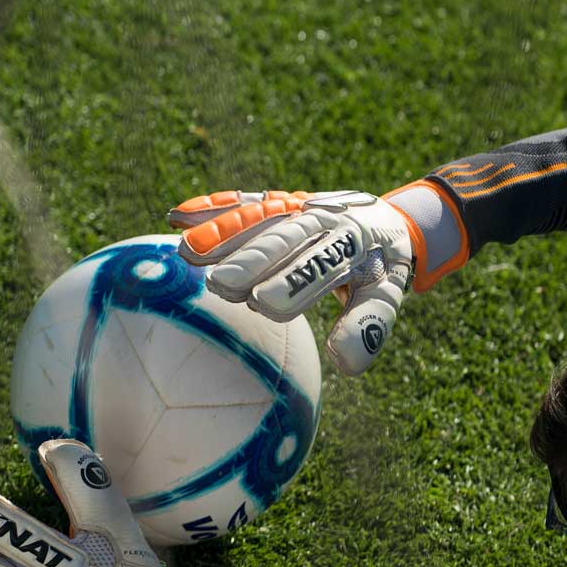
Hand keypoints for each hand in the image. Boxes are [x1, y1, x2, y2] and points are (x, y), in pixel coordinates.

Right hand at [168, 189, 416, 374]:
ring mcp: (299, 205)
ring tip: (187, 252)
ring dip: (223, 232)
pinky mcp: (280, 200)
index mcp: (354, 242)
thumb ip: (369, 324)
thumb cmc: (383, 267)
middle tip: (221, 285)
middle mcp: (325, 218)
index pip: (323, 264)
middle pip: (286, 238)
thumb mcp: (388, 293)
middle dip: (253, 260)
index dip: (294, 282)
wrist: (388, 219)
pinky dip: (214, 207)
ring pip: (260, 216)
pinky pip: (246, 201)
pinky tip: (178, 215)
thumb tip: (347, 365)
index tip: (264, 305)